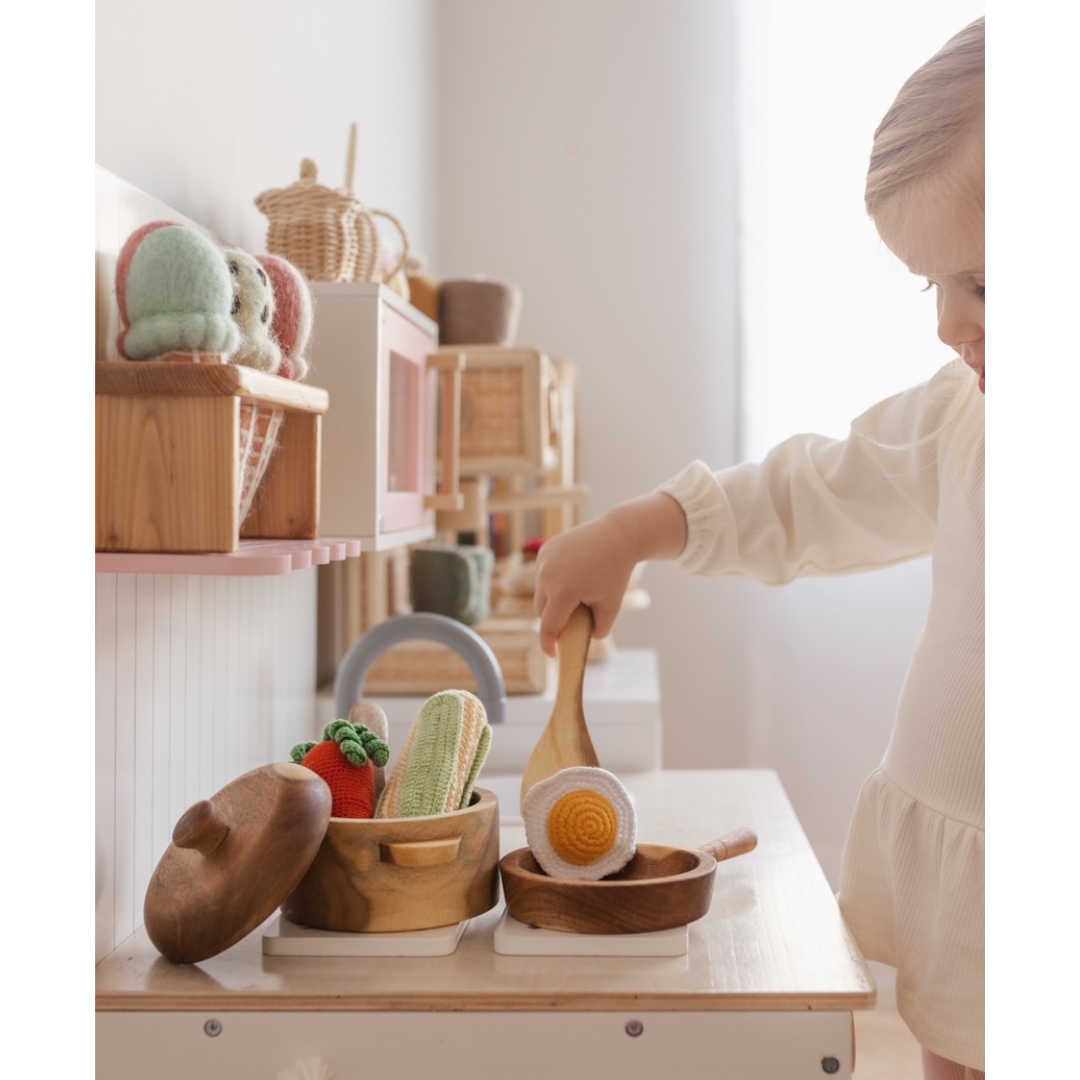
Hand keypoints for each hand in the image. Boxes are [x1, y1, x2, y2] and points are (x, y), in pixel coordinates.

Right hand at [533, 492, 688, 656]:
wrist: (617, 536)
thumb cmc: (616, 572)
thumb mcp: (611, 607)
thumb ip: (599, 630)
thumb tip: (586, 639)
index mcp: (563, 593)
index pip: (549, 626)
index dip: (549, 644)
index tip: (553, 655)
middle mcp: (547, 577)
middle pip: (542, 611)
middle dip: (554, 619)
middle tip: (573, 620)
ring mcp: (543, 562)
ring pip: (540, 593)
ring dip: (551, 600)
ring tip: (574, 595)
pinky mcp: (544, 551)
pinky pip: (542, 575)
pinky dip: (552, 581)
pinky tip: (571, 576)